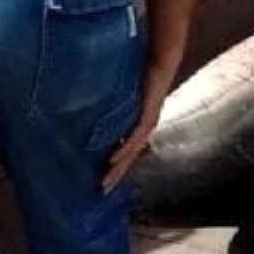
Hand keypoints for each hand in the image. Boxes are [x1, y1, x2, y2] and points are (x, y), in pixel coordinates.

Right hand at [102, 71, 173, 192]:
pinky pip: (134, 136)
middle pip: (128, 158)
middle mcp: (143, 130)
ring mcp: (146, 124)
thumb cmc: (141, 75)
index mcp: (137, 126)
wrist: (162, 62)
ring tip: (104, 181)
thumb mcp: (123, 94)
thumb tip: (91, 106)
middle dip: (115, 175)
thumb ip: (111, 102)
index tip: (100, 180)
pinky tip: (112, 159)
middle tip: (100, 191)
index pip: (124, 151)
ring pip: (130, 152)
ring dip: (118, 168)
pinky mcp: (147, 116)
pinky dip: (123, 148)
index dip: (113, 167)